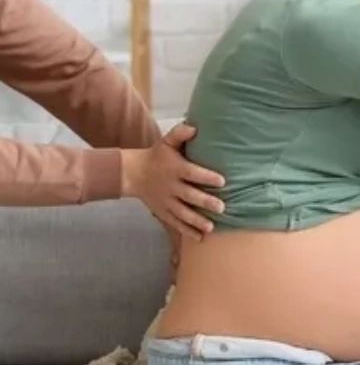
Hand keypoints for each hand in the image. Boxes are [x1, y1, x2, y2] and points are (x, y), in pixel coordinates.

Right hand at [121, 122, 225, 241]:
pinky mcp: (163, 211)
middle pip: (189, 196)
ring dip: (196, 221)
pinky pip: (175, 223)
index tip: (222, 181)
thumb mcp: (166, 142)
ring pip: (182, 213)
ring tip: (211, 227)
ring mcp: (166, 201)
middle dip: (205, 202)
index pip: (192, 173)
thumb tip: (194, 127)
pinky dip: (187, 231)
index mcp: (175, 169)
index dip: (206, 177)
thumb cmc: (157, 156)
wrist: (132, 173)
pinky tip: (200, 238)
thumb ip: (180, 134)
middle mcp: (171, 186)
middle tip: (221, 207)